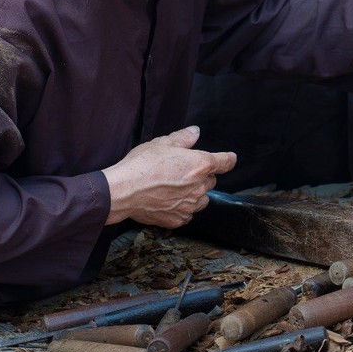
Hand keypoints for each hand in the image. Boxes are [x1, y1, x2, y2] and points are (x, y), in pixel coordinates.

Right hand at [101, 126, 235, 227]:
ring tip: (176, 188)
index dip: (228, 159)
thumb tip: (195, 132)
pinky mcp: (178, 219)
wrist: (123, 191)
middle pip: (211, 181)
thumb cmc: (142, 165)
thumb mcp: (162, 143)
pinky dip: (182, 209)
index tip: (229, 159)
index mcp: (200, 164)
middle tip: (183, 172)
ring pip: (202, 199)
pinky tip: (169, 201)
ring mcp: (190, 205)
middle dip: (202, 176)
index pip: (225, 162)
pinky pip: (188, 214)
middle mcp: (199, 186)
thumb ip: (183, 137)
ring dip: (195, 194)